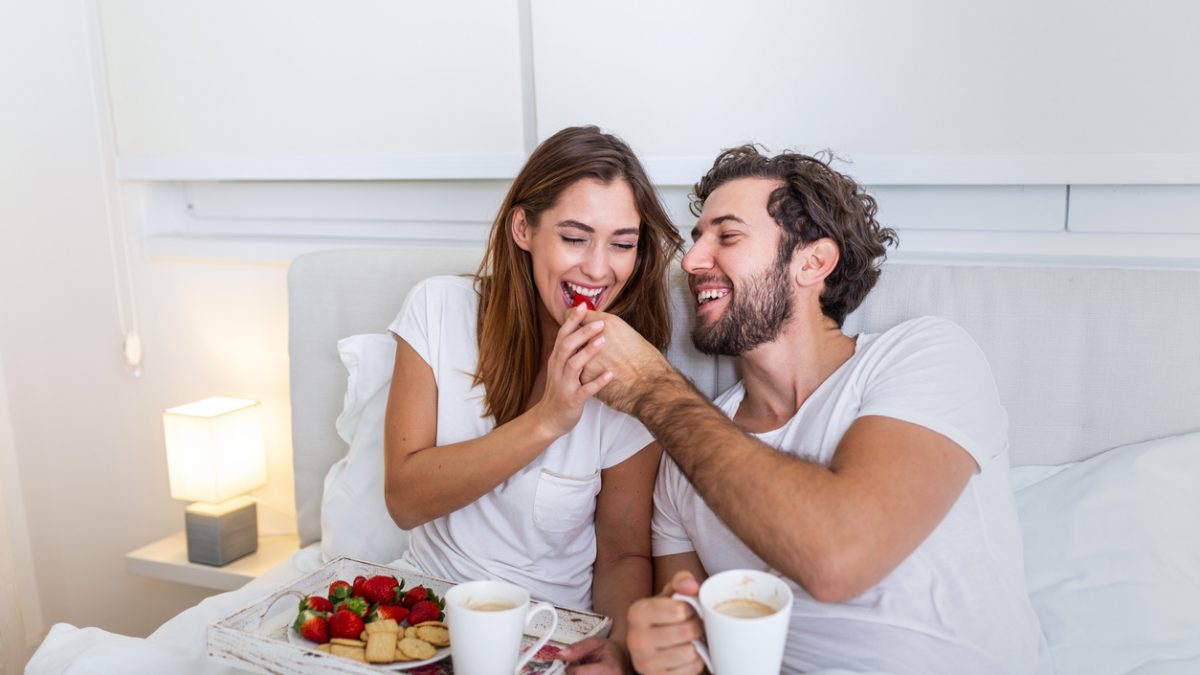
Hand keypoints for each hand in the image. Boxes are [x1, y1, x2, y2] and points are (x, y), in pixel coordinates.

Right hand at [532, 304, 612, 436]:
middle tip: (600, 322)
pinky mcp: (572, 400)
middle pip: (567, 346)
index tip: (582, 305)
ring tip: (603, 341)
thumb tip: (581, 329)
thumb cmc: (560, 389)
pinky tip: (610, 375)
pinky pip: (585, 390)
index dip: (571, 320)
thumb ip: (570, 350)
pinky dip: (597, 382)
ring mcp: (564, 384)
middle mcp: (558, 369)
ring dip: (588, 352)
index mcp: (556, 359)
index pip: (562, 335)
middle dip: (582, 333)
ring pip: (574, 365)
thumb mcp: (561, 367)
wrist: (549, 419)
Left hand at [558, 636, 630, 673]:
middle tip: (580, 667)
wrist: (623, 660)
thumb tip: (561, 655)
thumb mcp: (595, 643)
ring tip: (586, 671)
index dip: (570, 668)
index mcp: (610, 669)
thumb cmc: (609, 650)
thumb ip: (577, 648)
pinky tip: (588, 674)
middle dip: (574, 674)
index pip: (577, 673)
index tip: (574, 663)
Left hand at [578, 311, 675, 414]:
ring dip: (578, 358)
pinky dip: (585, 375)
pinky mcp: (585, 377)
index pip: (576, 315)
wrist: (650, 386)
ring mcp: (587, 358)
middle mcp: (594, 337)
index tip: (573, 323)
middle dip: (574, 338)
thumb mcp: (629, 334)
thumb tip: (597, 326)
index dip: (574, 319)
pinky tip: (596, 378)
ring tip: (591, 363)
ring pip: (573, 355)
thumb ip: (608, 328)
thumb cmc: (647, 361)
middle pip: (571, 334)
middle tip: (577, 343)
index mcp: (607, 323)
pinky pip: (579, 373)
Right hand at [626, 571, 705, 674]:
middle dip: (697, 627)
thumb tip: (691, 586)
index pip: (680, 610)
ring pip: (690, 652)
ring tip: (689, 641)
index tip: (687, 611)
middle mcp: (635, 639)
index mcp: (637, 612)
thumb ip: (681, 581)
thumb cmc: (666, 617)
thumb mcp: (670, 595)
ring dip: (697, 646)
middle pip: (687, 631)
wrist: (653, 647)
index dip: (692, 609)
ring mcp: (644, 662)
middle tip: (693, 626)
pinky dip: (695, 663)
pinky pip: (691, 669)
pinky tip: (685, 656)